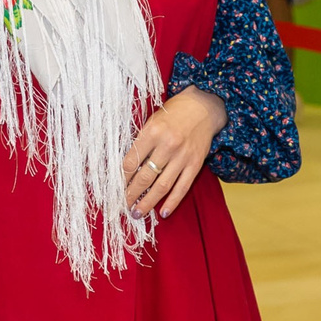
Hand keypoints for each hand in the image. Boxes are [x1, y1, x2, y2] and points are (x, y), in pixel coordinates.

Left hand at [122, 88, 224, 217]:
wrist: (204, 107)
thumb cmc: (174, 113)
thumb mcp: (152, 120)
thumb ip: (141, 142)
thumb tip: (127, 168)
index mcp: (152, 131)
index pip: (131, 161)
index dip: (122, 177)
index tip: (116, 186)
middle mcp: (168, 145)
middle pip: (145, 177)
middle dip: (131, 194)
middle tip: (123, 204)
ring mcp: (183, 156)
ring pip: (162, 186)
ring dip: (148, 202)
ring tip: (137, 213)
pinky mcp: (195, 164)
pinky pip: (182, 187)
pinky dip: (172, 202)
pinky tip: (163, 212)